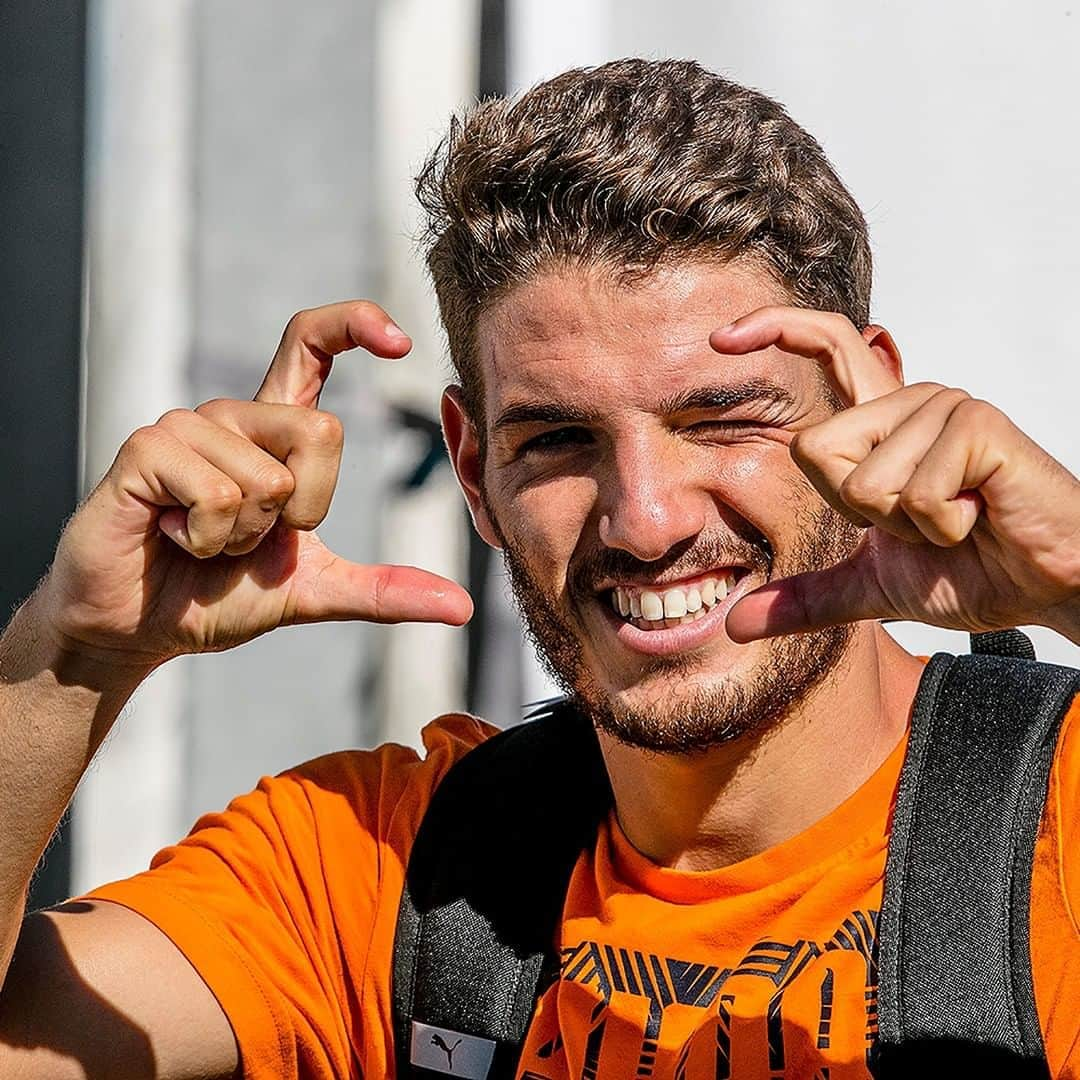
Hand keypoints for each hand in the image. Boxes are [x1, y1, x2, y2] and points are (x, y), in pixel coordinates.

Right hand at [38, 301, 472, 671]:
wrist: (140, 629)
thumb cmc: (217, 597)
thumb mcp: (314, 591)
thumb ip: (383, 590)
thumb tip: (461, 608)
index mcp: (272, 432)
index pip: (310, 344)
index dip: (354, 324)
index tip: (400, 342)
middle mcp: (232, 416)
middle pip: (322, 432)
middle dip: (303, 512)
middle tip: (251, 537)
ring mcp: (186, 427)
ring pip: (269, 476)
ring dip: (244, 535)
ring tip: (203, 538)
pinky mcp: (146, 449)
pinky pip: (218, 492)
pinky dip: (207, 538)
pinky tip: (174, 535)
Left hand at [712, 308, 1079, 643]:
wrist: (1048, 587)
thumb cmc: (975, 570)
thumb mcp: (872, 587)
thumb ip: (806, 598)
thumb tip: (737, 625)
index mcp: (882, 425)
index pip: (826, 348)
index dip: (774, 330)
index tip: (720, 337)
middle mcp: (908, 401)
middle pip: (813, 451)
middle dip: (856, 512)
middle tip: (921, 522)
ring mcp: (943, 407)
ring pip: (862, 481)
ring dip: (907, 525)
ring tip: (958, 517)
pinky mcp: (976, 425)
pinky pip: (915, 493)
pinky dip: (943, 527)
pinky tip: (981, 514)